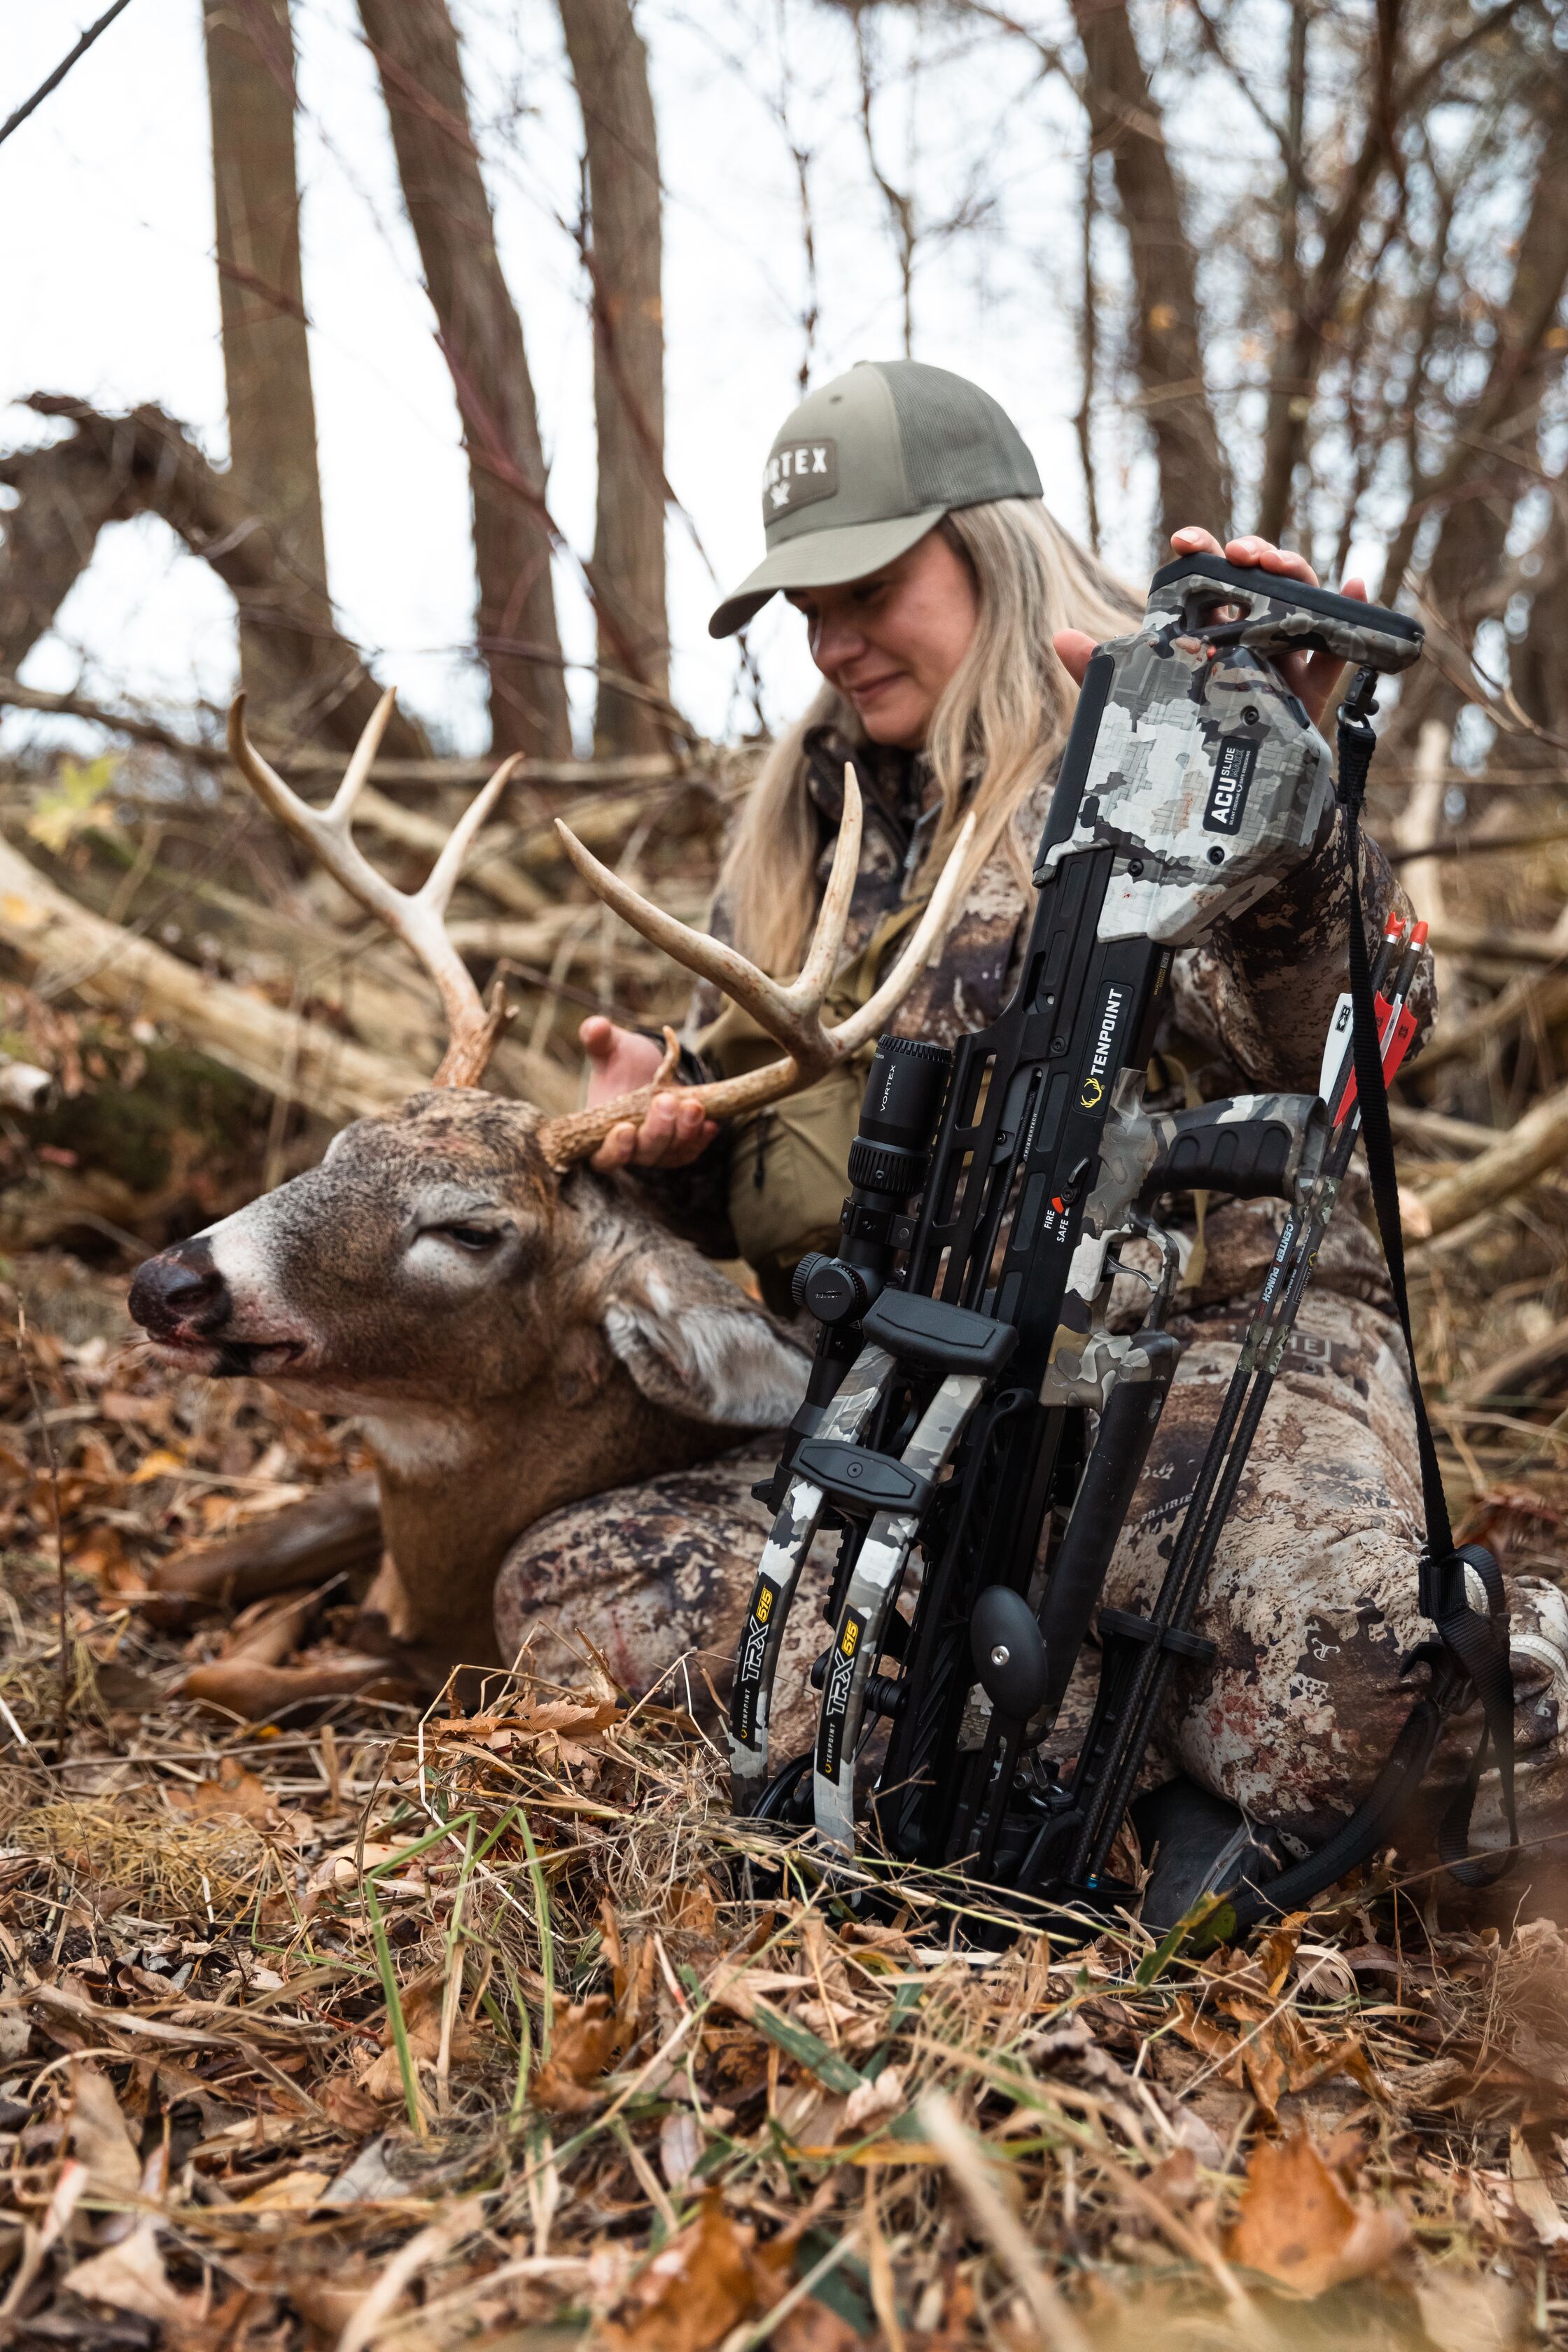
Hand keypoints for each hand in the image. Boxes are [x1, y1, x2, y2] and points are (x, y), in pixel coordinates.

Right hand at [580, 1016, 716, 1172]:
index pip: (604, 1156)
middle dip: (657, 1129)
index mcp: (601, 1131)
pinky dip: (701, 1138)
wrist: (649, 1070)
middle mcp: (630, 1148)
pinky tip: (711, 1122)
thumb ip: (598, 1039)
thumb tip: (595, 1027)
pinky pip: (692, 1150)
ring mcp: (657, 1151)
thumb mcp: (611, 1047)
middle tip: (667, 1100)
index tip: (625, 1128)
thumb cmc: (622, 1061)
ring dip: (684, 1132)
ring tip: (694, 1105)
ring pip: (671, 1153)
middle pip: (644, 1154)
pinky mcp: (680, 1148)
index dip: (615, 1149)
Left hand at [1053, 526, 1368, 730]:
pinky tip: (1354, 585)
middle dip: (1254, 553)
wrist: (1216, 807)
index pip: (1206, 580)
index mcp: (1209, 633)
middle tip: (1243, 553)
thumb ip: (1101, 675)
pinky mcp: (1313, 690)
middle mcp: (1249, 638)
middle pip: (1258, 580)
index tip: (1185, 540)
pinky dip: (1352, 612)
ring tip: (1281, 565)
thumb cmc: (1178, 746)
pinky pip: (1340, 649)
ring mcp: (1285, 660)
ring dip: (1296, 571)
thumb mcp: (1137, 709)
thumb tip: (1059, 636)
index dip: (1201, 551)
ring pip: (1299, 600)